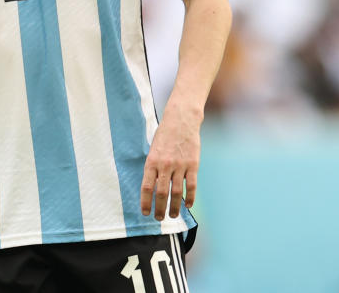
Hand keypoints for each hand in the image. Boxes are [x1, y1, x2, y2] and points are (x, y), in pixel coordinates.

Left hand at [139, 103, 200, 219]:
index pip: (146, 187)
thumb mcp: (153, 149)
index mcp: (152, 161)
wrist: (181, 120)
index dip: (145, 202)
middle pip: (161, 193)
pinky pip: (191, 185)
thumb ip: (153, 168)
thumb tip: (152, 189)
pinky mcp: (193, 164)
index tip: (145, 213)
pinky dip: (190, 198)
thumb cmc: (165, 135)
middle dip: (160, 209)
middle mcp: (165, 165)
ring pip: (176, 193)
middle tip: (159, 219)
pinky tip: (188, 206)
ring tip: (172, 215)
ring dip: (174, 207)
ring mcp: (180, 165)